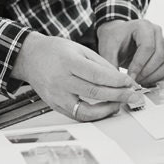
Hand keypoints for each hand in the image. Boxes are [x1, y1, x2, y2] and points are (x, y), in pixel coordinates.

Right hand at [11, 32, 141, 121]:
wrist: (29, 57)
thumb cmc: (54, 50)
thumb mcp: (78, 48)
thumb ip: (99, 63)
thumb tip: (120, 79)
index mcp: (68, 61)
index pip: (97, 75)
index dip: (117, 81)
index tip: (130, 82)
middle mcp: (61, 80)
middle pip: (94, 93)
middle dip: (118, 96)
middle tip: (134, 96)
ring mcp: (56, 95)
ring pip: (86, 110)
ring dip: (107, 109)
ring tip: (119, 104)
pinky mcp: (55, 105)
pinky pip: (77, 115)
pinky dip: (94, 115)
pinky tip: (104, 109)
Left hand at [96, 19, 163, 85]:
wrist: (118, 38)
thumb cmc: (114, 39)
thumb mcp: (107, 48)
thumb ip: (111, 62)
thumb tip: (118, 82)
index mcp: (144, 26)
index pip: (147, 47)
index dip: (139, 65)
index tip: (130, 77)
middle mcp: (157, 33)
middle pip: (159, 57)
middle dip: (145, 73)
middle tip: (133, 81)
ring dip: (152, 78)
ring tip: (138, 82)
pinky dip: (158, 81)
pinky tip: (145, 83)